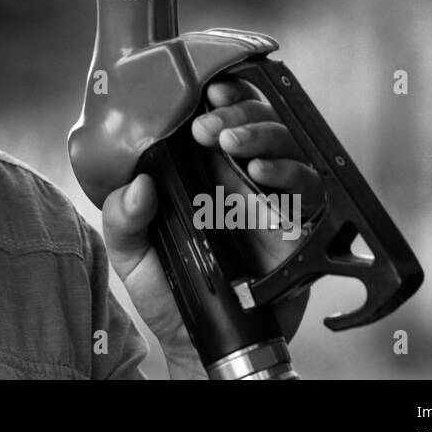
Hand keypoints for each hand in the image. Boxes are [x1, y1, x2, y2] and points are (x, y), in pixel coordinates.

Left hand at [100, 78, 323, 377]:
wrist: (199, 341)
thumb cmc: (167, 289)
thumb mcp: (129, 251)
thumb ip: (122, 216)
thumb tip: (137, 185)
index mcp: (204, 168)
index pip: (223, 113)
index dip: (222, 94)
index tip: (206, 90)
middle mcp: (243, 176)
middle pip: (259, 120)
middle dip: (238, 111)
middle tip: (208, 127)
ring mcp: (273, 198)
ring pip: (288, 146)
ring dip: (262, 135)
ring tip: (231, 144)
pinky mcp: (299, 227)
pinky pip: (310, 190)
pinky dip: (290, 176)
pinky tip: (261, 175)